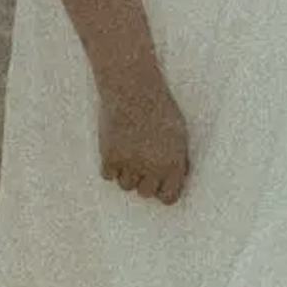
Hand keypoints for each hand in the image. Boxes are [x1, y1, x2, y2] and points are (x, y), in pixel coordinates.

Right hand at [97, 68, 190, 203]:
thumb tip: (177, 178)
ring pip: (125, 186)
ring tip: (128, 153)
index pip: (168, 197)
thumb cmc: (159, 107)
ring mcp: (130, 164)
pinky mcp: (110, 157)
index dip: (163, 192)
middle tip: (140, 163)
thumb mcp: (179, 133)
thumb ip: (178, 158)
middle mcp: (153, 168)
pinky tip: (115, 150)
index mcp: (173, 164)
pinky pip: (107, 175)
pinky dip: (110, 166)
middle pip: (145, 193)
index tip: (158, 184)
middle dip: (144, 181)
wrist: (132, 89)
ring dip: (126, 174)